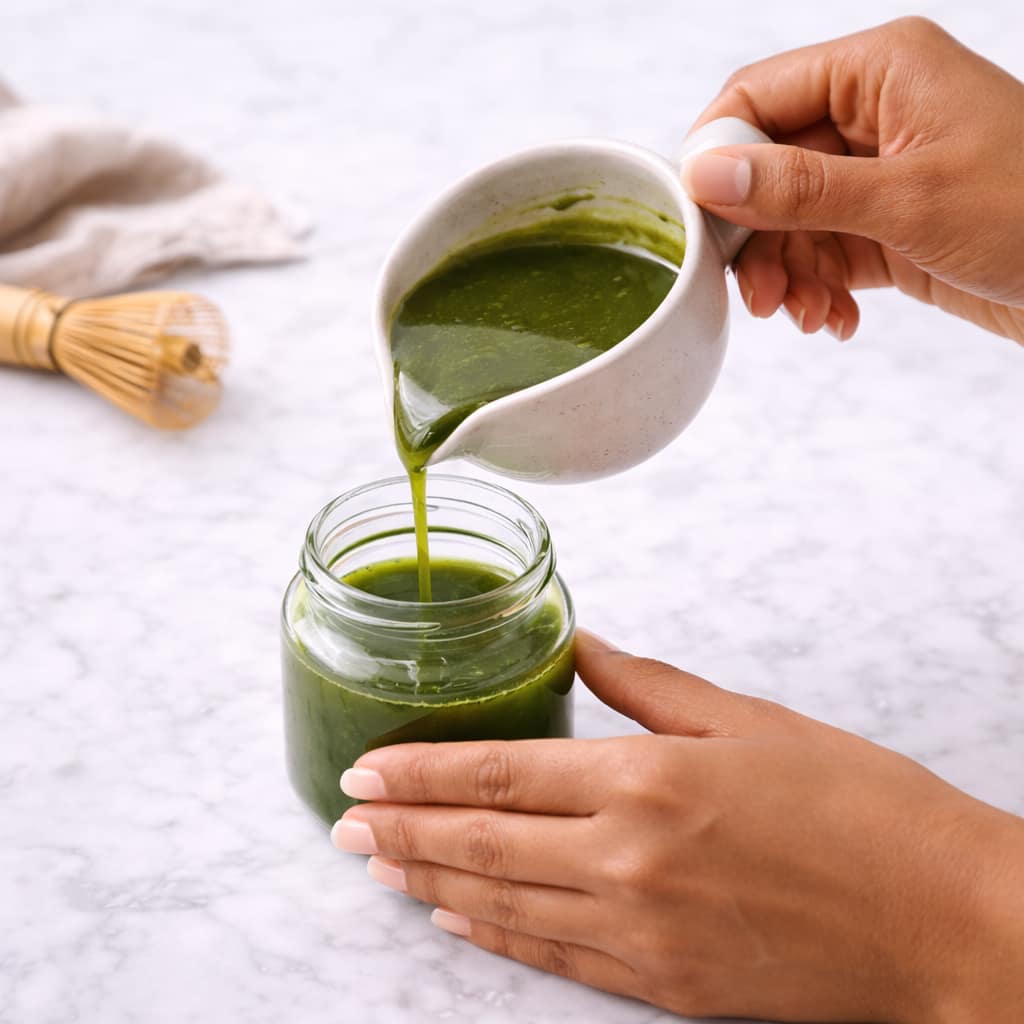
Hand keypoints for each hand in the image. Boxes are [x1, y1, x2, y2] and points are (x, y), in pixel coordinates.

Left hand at [331, 631, 1023, 1022]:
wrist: (942, 918)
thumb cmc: (856, 803)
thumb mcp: (749, 720)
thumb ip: (646, 685)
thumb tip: (582, 646)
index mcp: (648, 779)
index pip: (500, 772)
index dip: (421, 773)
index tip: (366, 770)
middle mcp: (628, 858)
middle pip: (482, 840)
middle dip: (403, 830)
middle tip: (343, 824)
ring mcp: (641, 931)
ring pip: (503, 904)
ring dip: (431, 884)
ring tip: (378, 868)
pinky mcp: (664, 984)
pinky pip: (554, 958)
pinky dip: (495, 937)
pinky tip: (458, 922)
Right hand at [682, 17, 1023, 344]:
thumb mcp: (907, 201)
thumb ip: (799, 188)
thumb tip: (707, 173)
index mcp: (880, 71)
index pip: (759, 96)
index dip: (718, 157)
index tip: (702, 223)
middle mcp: (873, 115)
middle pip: (766, 167)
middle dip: (754, 237)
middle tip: (755, 297)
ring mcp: (880, 172)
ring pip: (789, 219)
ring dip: (785, 273)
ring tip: (803, 314)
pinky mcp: (889, 224)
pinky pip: (823, 252)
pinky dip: (817, 288)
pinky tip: (833, 318)